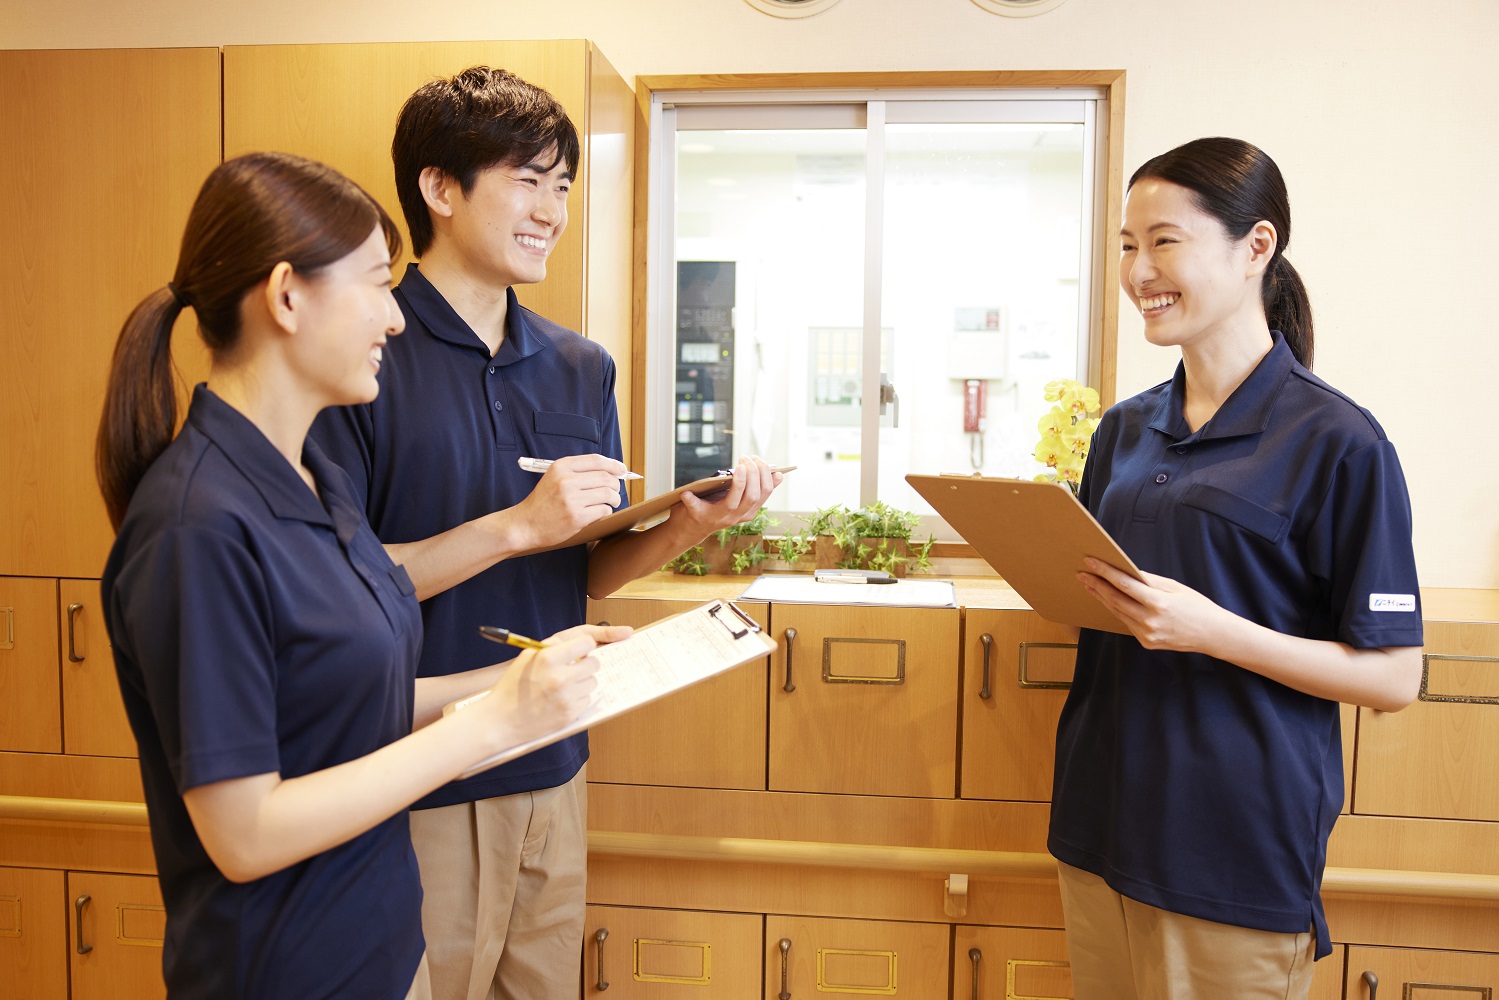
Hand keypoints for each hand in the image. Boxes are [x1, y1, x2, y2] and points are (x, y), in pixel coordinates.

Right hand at [482, 629, 608, 743]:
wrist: (500, 721)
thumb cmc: (511, 688)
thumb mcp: (525, 659)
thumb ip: (550, 647)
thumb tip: (572, 643)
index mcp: (548, 659)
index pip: (585, 643)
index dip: (584, 646)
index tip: (581, 650)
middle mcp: (560, 677)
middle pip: (594, 664)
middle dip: (586, 664)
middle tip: (575, 669)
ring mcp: (567, 697)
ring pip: (592, 682)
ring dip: (583, 683)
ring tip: (566, 686)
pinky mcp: (570, 714)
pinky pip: (587, 700)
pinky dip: (579, 699)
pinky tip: (564, 699)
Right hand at [510, 454, 626, 548]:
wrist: (525, 524)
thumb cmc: (543, 502)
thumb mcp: (554, 477)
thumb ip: (577, 472)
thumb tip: (610, 470)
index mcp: (561, 467)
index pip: (596, 460)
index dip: (614, 464)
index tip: (622, 470)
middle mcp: (566, 481)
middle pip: (606, 477)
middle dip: (616, 484)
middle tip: (615, 491)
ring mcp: (571, 499)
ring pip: (608, 494)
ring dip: (615, 499)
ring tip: (611, 502)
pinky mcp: (576, 517)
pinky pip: (604, 510)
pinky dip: (606, 511)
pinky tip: (600, 512)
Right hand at [670, 456, 782, 537]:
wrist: (699, 526)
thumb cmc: (693, 512)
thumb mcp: (687, 508)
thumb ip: (689, 502)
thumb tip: (686, 495)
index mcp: (720, 515)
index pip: (734, 500)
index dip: (740, 483)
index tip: (739, 465)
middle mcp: (737, 517)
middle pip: (753, 495)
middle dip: (753, 473)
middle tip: (745, 457)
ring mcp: (747, 514)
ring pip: (763, 494)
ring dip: (763, 474)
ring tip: (755, 459)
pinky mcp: (753, 509)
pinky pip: (766, 495)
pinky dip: (773, 482)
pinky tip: (777, 472)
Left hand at [1076, 557, 1229, 654]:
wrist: (1212, 635)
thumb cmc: (1197, 606)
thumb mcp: (1175, 588)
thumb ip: (1149, 581)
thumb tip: (1127, 571)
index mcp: (1158, 604)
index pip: (1124, 585)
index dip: (1105, 572)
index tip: (1091, 562)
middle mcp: (1149, 621)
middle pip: (1115, 600)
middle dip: (1097, 585)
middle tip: (1083, 574)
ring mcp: (1147, 634)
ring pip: (1118, 612)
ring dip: (1102, 598)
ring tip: (1090, 585)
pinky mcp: (1146, 642)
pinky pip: (1127, 623)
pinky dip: (1117, 610)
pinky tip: (1108, 600)